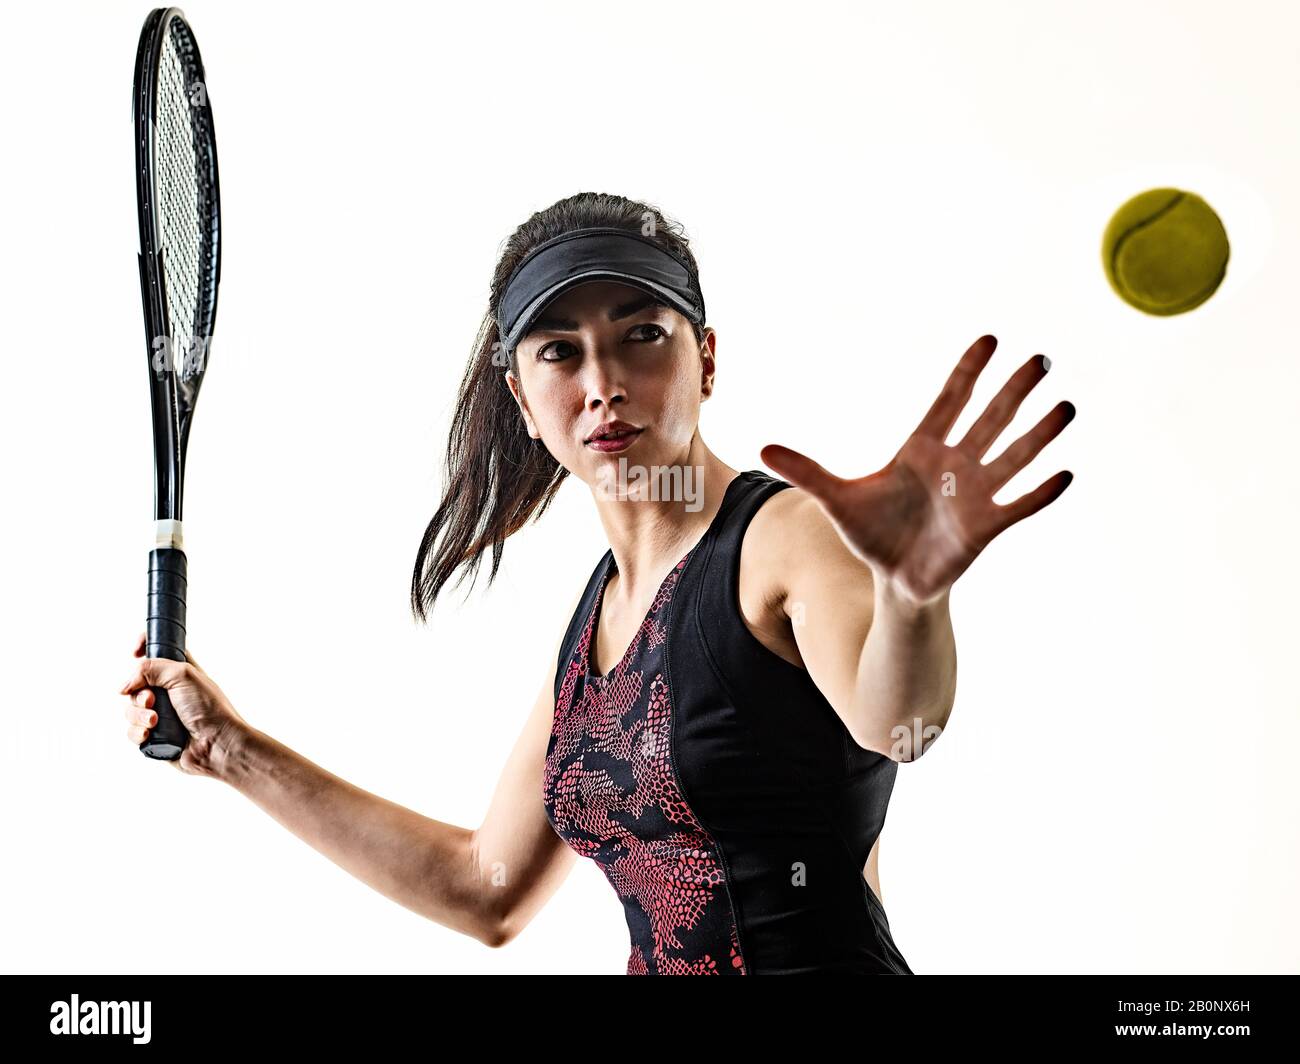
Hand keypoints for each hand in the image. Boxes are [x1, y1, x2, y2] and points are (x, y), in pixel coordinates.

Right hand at [121, 632, 251, 777]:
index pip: (157, 654)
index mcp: (179, 673)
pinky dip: (138, 732)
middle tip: (151, 700)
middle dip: (138, 694)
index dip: (144, 649)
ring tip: (155, 721)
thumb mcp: (182, 675)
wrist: (218, 744)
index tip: (135, 653)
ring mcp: (161, 715)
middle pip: (136, 685)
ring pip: (130, 710)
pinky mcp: (155, 737)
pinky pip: (132, 731)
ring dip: (138, 715)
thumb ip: (151, 668)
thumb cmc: (208, 708)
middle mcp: (168, 693)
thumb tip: (124, 685)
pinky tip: (150, 734)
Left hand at [761, 334, 1074, 604]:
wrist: (893, 579)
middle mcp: (955, 465)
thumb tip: (762, 447)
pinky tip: (1065, 473)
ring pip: (1012, 456)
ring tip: (1066, 406)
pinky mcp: (986, 527)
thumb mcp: (836, 499)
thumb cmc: (871, 533)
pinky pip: (1019, 505)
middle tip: (1040, 356)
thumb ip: (806, 470)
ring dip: (1038, 434)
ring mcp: (974, 495)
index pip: (949, 401)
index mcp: (921, 450)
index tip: (989, 339)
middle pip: (989, 419)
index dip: (967, 372)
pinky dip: (1040, 492)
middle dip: (1013, 390)